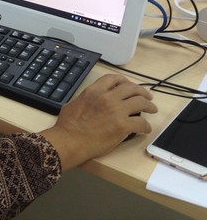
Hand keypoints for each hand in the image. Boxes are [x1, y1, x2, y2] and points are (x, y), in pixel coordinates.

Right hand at [40, 74, 156, 170]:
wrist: (69, 141)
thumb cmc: (67, 126)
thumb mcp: (74, 104)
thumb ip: (86, 99)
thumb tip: (90, 102)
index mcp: (94, 91)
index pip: (113, 78)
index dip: (124, 80)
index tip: (128, 85)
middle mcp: (107, 98)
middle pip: (131, 88)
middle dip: (142, 92)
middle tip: (146, 97)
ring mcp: (116, 111)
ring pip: (141, 102)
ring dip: (149, 105)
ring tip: (152, 109)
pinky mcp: (122, 126)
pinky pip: (141, 123)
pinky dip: (146, 126)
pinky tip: (146, 129)